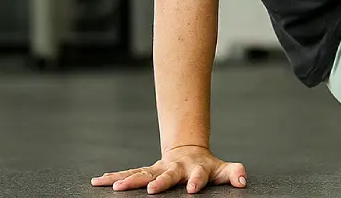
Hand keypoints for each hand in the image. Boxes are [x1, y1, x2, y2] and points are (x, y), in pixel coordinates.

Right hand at [91, 146, 246, 193]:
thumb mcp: (223, 169)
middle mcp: (174, 168)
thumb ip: (233, 172)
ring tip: (115, 187)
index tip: (192, 188)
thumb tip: (242, 181)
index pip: (197, 176)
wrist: (188, 151)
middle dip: (159, 182)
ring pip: (142, 174)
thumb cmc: (207, 167)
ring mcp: (158, 169)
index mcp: (194, 169)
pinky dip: (113, 177)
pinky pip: (128, 174)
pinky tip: (98, 181)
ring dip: (129, 180)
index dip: (195, 181)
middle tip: (152, 189)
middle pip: (166, 175)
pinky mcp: (145, 172)